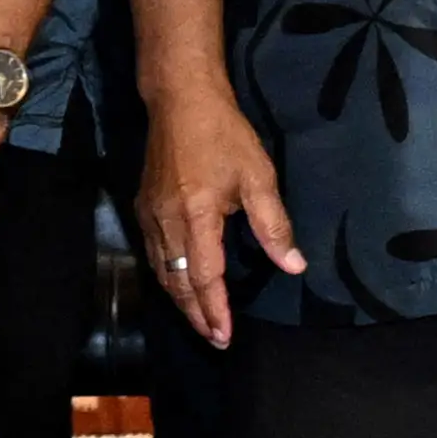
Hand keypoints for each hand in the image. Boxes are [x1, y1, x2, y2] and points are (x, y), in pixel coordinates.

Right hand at [135, 85, 300, 348]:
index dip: (215, 310)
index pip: (205, 278)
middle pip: (178, 283)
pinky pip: (153, 254)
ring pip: (162, 271)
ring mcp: (150, 215)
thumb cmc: (224, 134)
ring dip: (180, 300)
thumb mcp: (258, 176)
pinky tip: (179, 282)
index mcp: (197, 216)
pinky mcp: (143, 206)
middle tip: (215, 339)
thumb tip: (293, 265)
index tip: (225, 336)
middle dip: (196, 315)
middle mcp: (167, 222)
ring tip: (200, 320)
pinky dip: (167, 277)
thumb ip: (274, 225)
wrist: (180, 98)